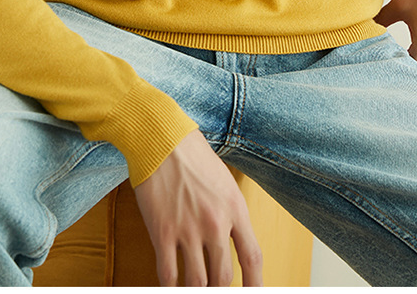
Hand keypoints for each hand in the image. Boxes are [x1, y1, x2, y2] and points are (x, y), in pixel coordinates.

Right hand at [133, 128, 263, 286]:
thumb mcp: (224, 182)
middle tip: (214, 290)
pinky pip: (168, 274)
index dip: (254, 284)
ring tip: (195, 290)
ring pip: (197, 283)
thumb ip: (230, 213)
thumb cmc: (193, 156)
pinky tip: (171, 286)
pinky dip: (170, 287)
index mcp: (234, 209)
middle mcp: (215, 223)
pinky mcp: (162, 231)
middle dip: (219, 290)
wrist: (162, 138)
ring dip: (196, 291)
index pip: (252, 257)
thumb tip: (231, 243)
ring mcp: (188, 229)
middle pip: (223, 277)